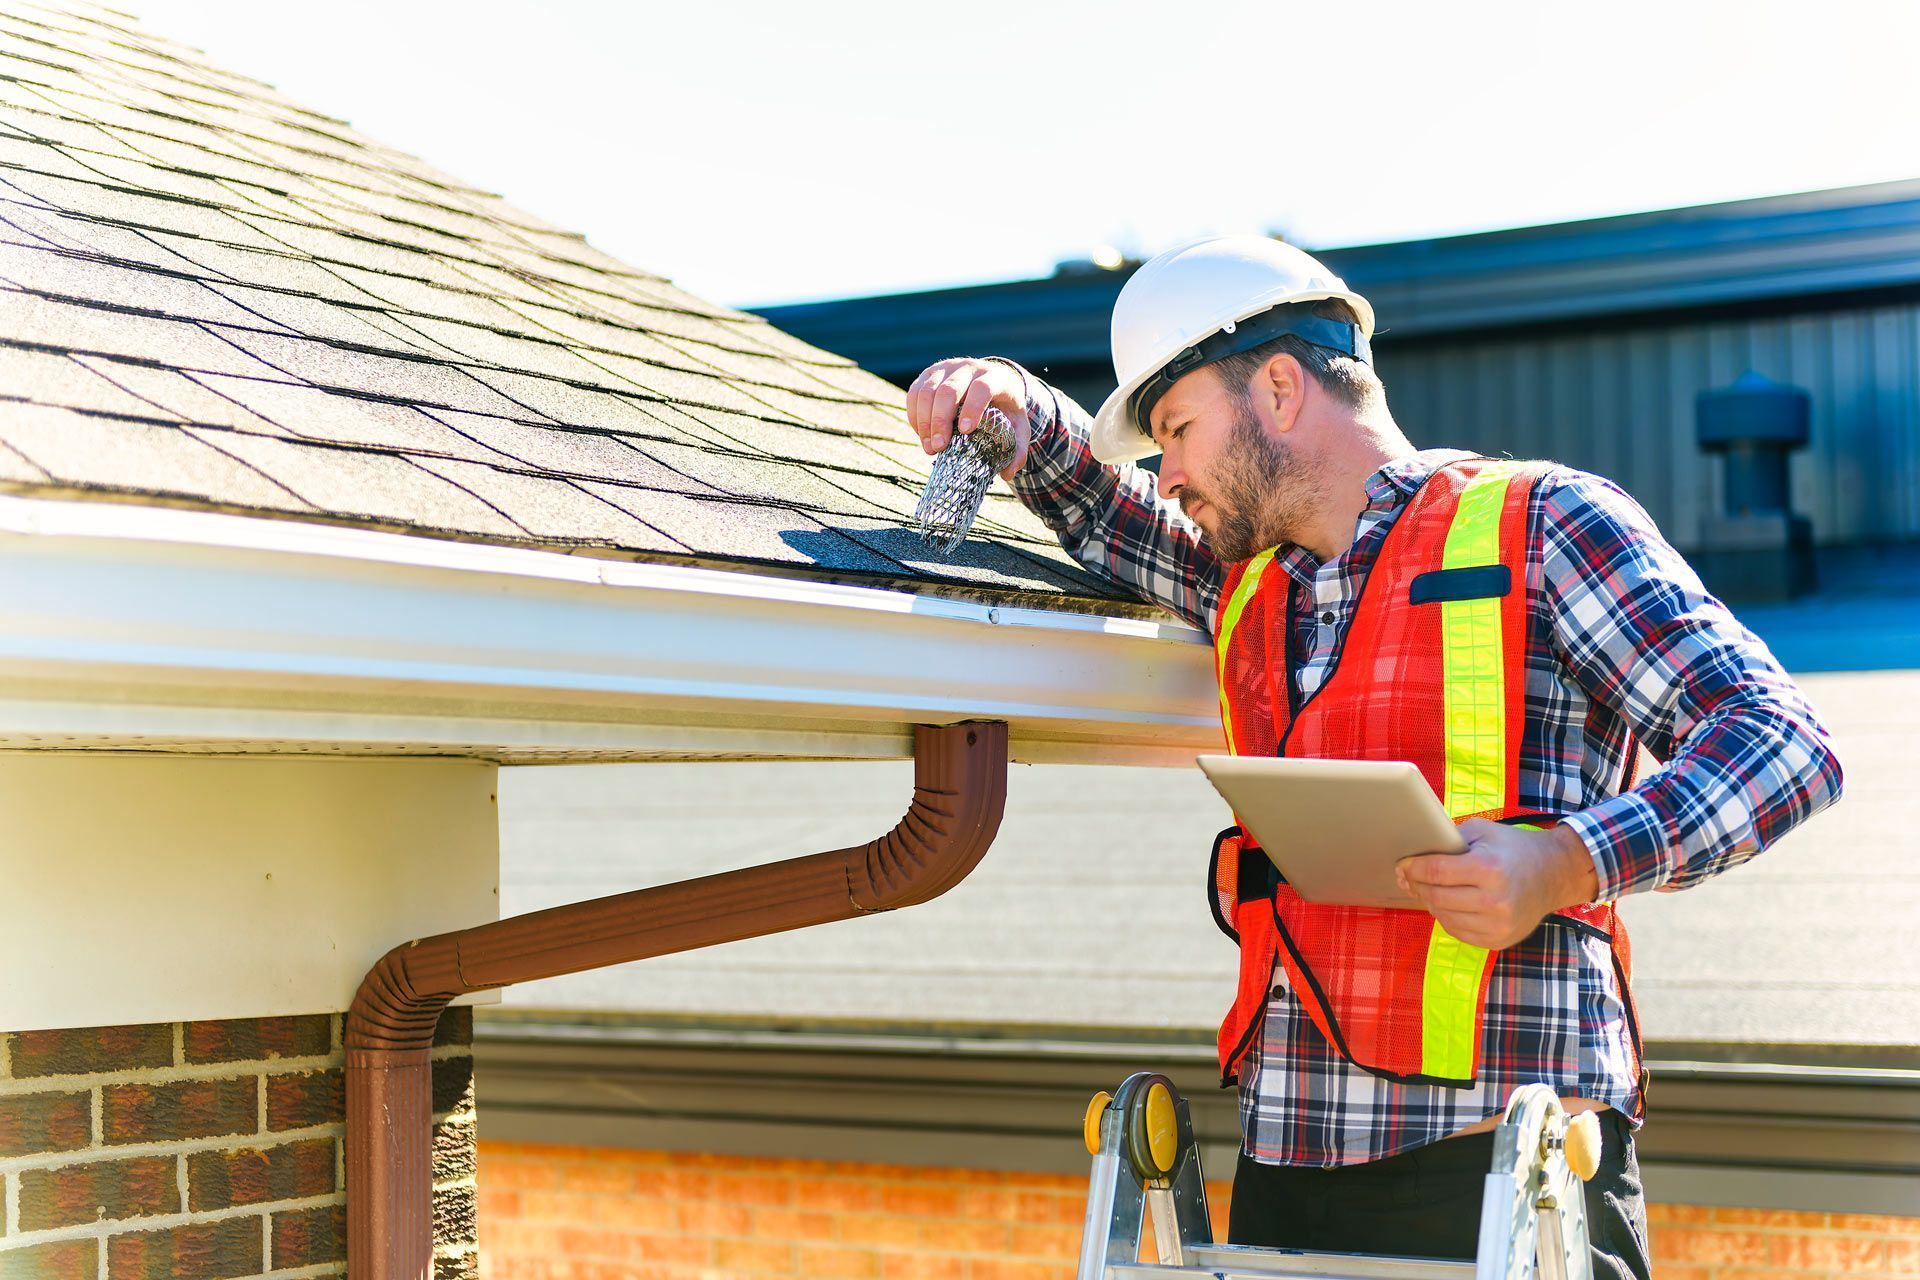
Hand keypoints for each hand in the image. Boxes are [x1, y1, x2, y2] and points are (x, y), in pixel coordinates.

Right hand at [906, 357, 1031, 478]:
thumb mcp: (1019, 426)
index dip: (972, 409)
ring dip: (924, 421)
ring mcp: (946, 368)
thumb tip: (1008, 474)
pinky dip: (914, 416)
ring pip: (927, 391)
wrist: (992, 381)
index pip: (981, 387)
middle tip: (939, 447)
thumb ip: (1018, 450)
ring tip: (930, 447)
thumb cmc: (1005, 408)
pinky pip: (915, 393)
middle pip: (948, 390)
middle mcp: (969, 367)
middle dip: (940, 420)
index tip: (965, 431)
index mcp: (995, 376)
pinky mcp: (929, 373)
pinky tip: (922, 435)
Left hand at [1396, 819, 1600, 949]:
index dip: (1413, 868)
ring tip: (1429, 889)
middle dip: (1417, 885)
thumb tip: (1414, 854)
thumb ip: (1450, 840)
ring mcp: (1498, 924)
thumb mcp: (1483, 832)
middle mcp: (1494, 900)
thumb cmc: (1513, 849)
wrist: (1554, 874)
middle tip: (1409, 877)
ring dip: (1431, 902)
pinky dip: (1447, 918)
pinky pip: (1458, 932)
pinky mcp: (1499, 940)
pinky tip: (1448, 904)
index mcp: (1489, 869)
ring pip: (1444, 917)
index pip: (1435, 871)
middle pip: (1436, 896)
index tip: (1402, 864)